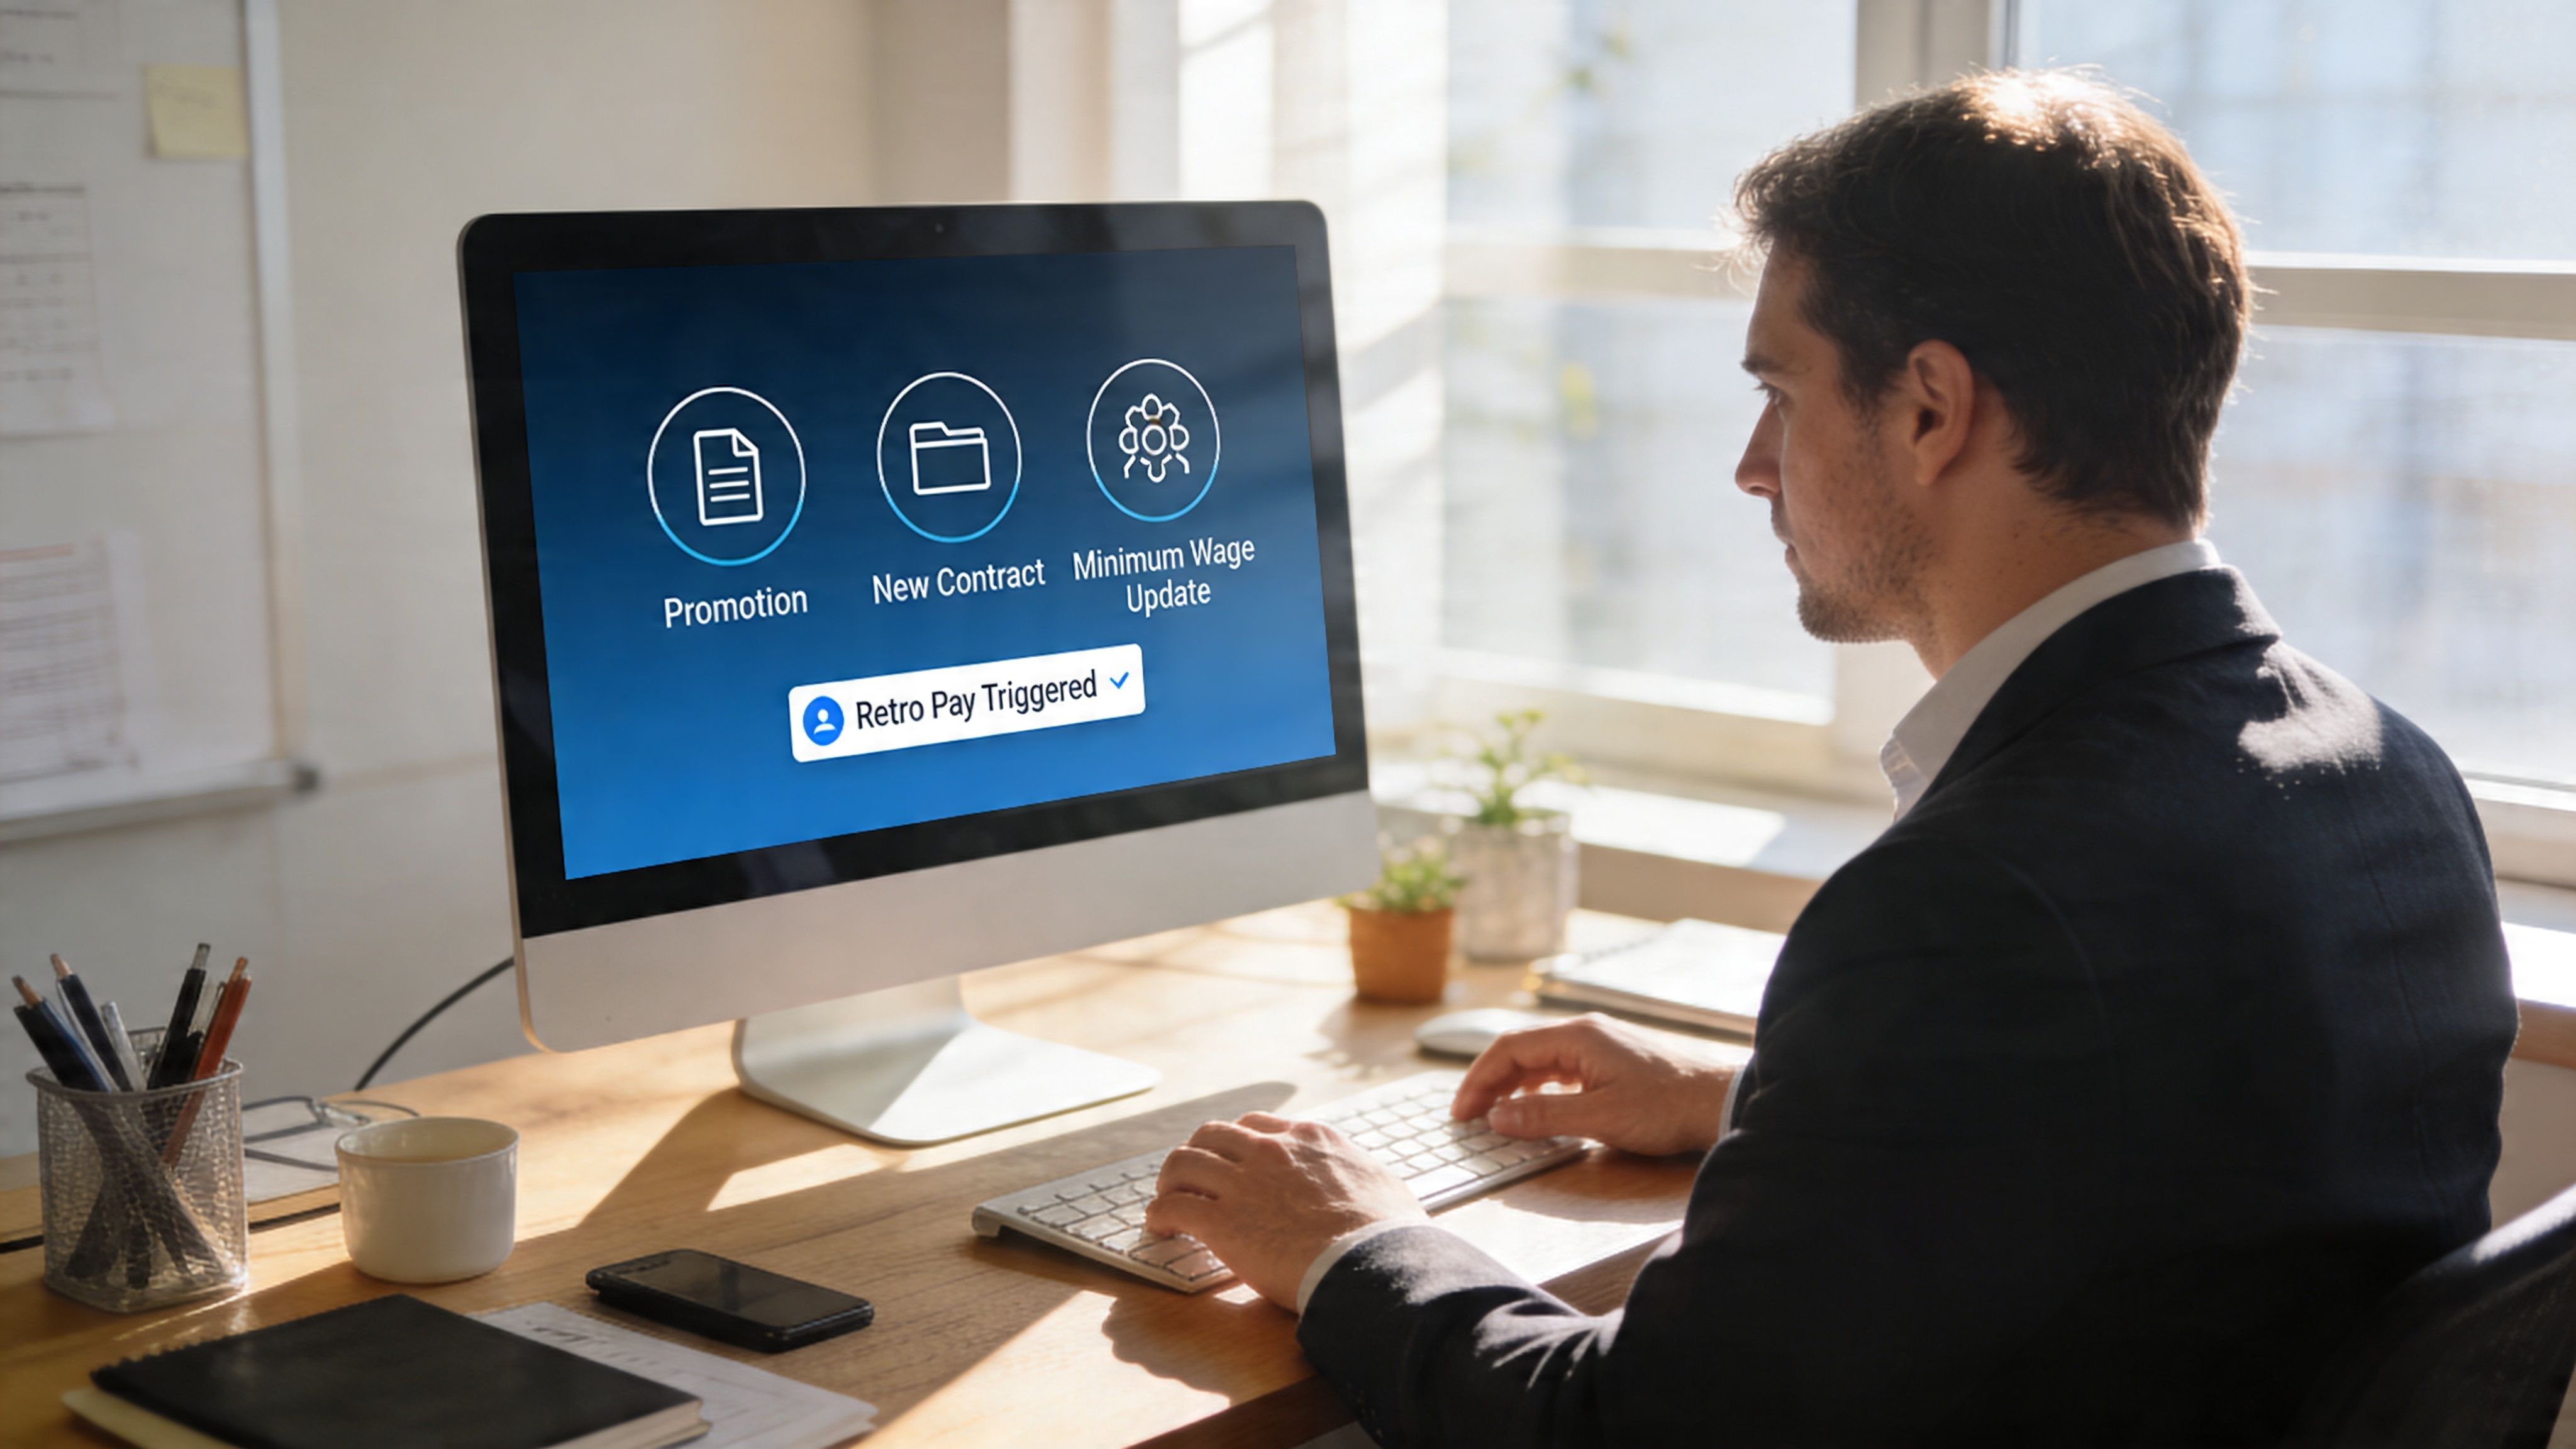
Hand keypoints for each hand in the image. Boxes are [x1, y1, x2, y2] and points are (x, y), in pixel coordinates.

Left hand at [1145, 1112, 1428, 1307]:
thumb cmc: (1389, 1234)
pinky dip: (1158, 1213)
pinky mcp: (1222, 1222)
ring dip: (1169, 1180)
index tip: (1231, 1161)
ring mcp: (1243, 1183)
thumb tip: (1374, 1190)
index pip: (1257, 1125)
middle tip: (1190, 1178)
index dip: (1237, 1143)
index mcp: (1310, 1139)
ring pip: (1182, 1162)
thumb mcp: (1384, 1185)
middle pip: (1211, 1134)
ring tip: (1166, 1199)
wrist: (1374, 1262)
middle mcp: (1271, 1151)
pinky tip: (1159, 1227)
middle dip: (1196, 1153)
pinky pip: (1172, 1205)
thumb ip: (1363, 1179)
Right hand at [1451, 1013, 1736, 1157]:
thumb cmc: (1665, 1108)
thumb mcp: (1599, 1118)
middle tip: (1469, 1115)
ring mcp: (1599, 1044)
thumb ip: (1544, 1117)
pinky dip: (1537, 1085)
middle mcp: (1585, 1032)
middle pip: (1520, 1050)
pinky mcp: (1611, 1060)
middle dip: (1489, 1082)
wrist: (1717, 1102)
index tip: (1462, 1111)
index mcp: (1578, 1036)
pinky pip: (1559, 1066)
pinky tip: (1534, 1105)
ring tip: (1493, 1112)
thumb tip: (1497, 1117)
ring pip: (1539, 1058)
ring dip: (1511, 1083)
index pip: (1509, 1048)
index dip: (1478, 1079)